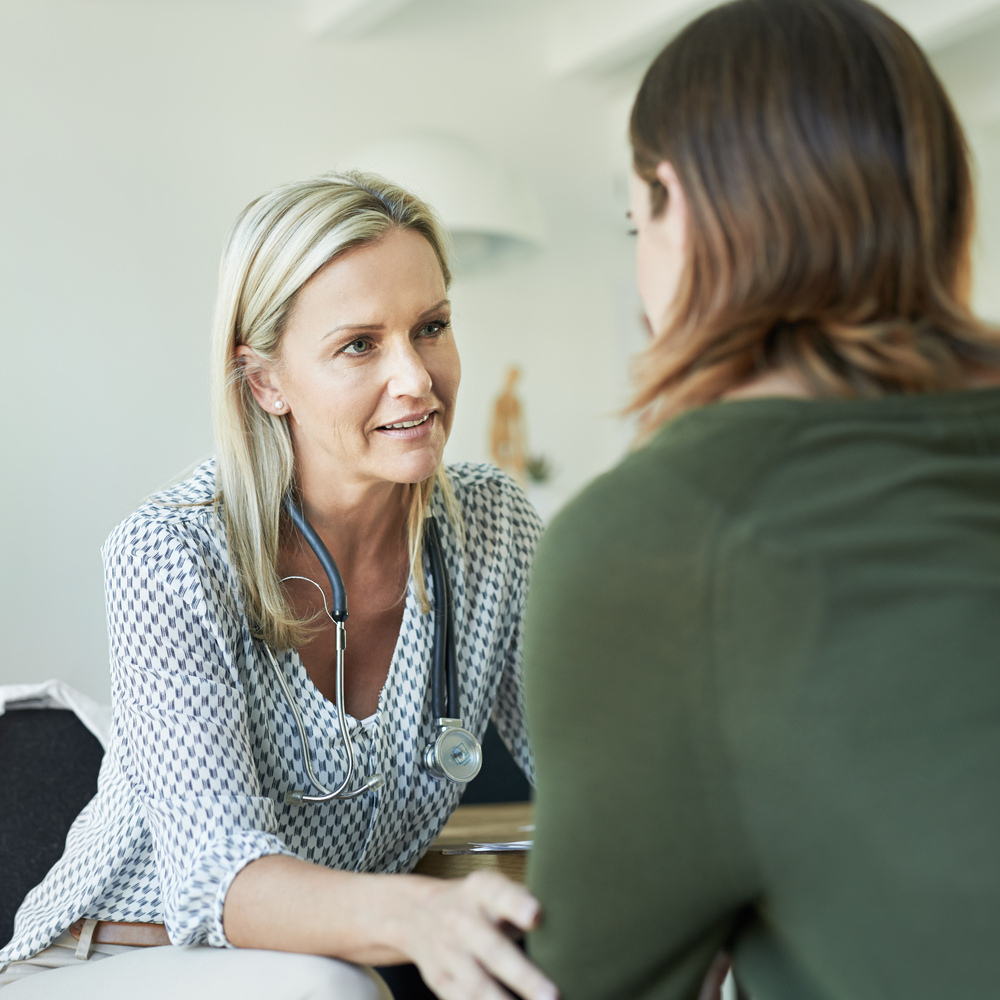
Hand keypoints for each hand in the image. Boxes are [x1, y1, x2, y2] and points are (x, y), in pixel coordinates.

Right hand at [397, 870, 558, 999]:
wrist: (417, 914)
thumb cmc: (474, 903)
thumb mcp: (494, 888)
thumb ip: (522, 901)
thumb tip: (569, 915)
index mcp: (480, 890)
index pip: (498, 894)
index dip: (516, 904)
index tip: (536, 915)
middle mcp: (461, 920)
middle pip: (491, 949)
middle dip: (522, 975)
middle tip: (552, 995)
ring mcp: (448, 953)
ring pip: (477, 984)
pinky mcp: (441, 980)